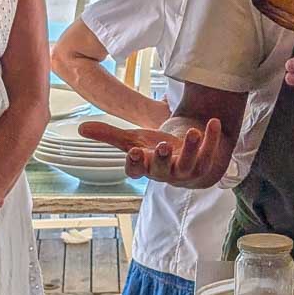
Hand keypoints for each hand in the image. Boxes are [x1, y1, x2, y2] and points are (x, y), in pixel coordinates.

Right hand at [78, 119, 222, 186]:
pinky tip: (213, 122)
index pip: (136, 171)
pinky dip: (212, 138)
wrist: (188, 154)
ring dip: (191, 149)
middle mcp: (165, 172)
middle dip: (162, 159)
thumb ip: (110, 136)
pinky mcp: (205, 162)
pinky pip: (210, 153)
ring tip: (193, 132)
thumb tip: (80, 128)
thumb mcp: (134, 140)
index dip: (135, 164)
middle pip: (162, 170)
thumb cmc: (156, 148)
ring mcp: (186, 170)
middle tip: (164, 146)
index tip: (133, 152)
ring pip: (190, 163)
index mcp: (145, 167)